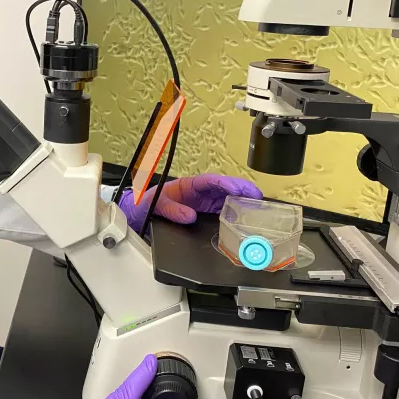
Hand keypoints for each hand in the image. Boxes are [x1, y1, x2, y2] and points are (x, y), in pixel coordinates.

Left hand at [118, 174, 262, 232]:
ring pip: (227, 199)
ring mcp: (204, 203)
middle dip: (241, 190)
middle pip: (224, 188)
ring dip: (242, 201)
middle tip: (257, 196)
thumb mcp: (156, 205)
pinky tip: (245, 218)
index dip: (226, 183)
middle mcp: (199, 192)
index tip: (238, 189)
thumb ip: (172, 210)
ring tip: (257, 206)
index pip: (211, 181)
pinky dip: (236, 213)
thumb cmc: (149, 204)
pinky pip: (224, 210)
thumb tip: (189, 216)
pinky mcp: (206, 213)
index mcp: (188, 185)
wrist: (141, 215)